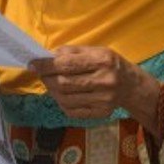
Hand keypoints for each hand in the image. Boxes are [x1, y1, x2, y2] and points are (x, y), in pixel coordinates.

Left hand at [28, 46, 158, 125]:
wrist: (131, 85)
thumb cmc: (109, 64)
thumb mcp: (95, 50)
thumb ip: (71, 52)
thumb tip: (46, 56)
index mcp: (102, 60)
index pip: (67, 64)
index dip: (46, 65)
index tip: (33, 64)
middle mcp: (104, 81)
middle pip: (64, 83)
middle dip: (47, 78)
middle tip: (41, 73)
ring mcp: (103, 100)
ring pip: (65, 99)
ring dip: (52, 90)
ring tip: (51, 83)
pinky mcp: (100, 113)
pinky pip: (72, 111)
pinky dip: (61, 102)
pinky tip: (62, 94)